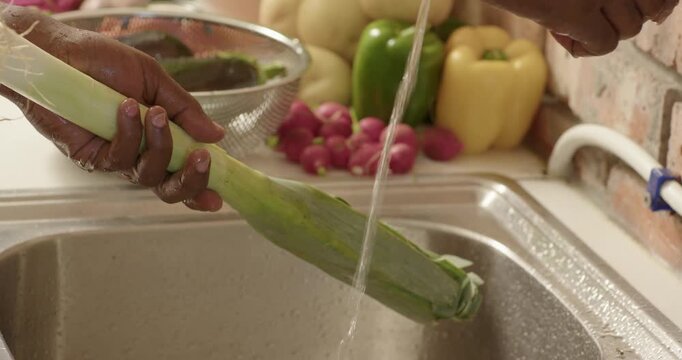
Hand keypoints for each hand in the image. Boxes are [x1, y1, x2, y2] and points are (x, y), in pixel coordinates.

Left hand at [0, 5, 224, 211]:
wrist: (59, 54)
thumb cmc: (105, 63)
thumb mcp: (155, 80)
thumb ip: (186, 110)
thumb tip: (218, 135)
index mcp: (161, 137)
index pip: (184, 170)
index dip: (201, 187)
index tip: (218, 198)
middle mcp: (141, 153)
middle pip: (169, 187)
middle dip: (191, 179)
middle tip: (202, 157)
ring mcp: (117, 158)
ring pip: (149, 175)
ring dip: (161, 146)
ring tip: (156, 114)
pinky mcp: (92, 158)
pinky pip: (120, 158)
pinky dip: (129, 134)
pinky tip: (127, 108)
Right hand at [486, 0, 678, 55]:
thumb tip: (663, 11)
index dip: (650, 3)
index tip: (621, 5)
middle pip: (648, 9)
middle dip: (622, 16)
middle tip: (587, 10)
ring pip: (629, 29)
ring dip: (601, 31)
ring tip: (569, 19)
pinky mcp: (575, 10)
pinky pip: (604, 44)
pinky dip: (585, 47)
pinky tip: (561, 34)